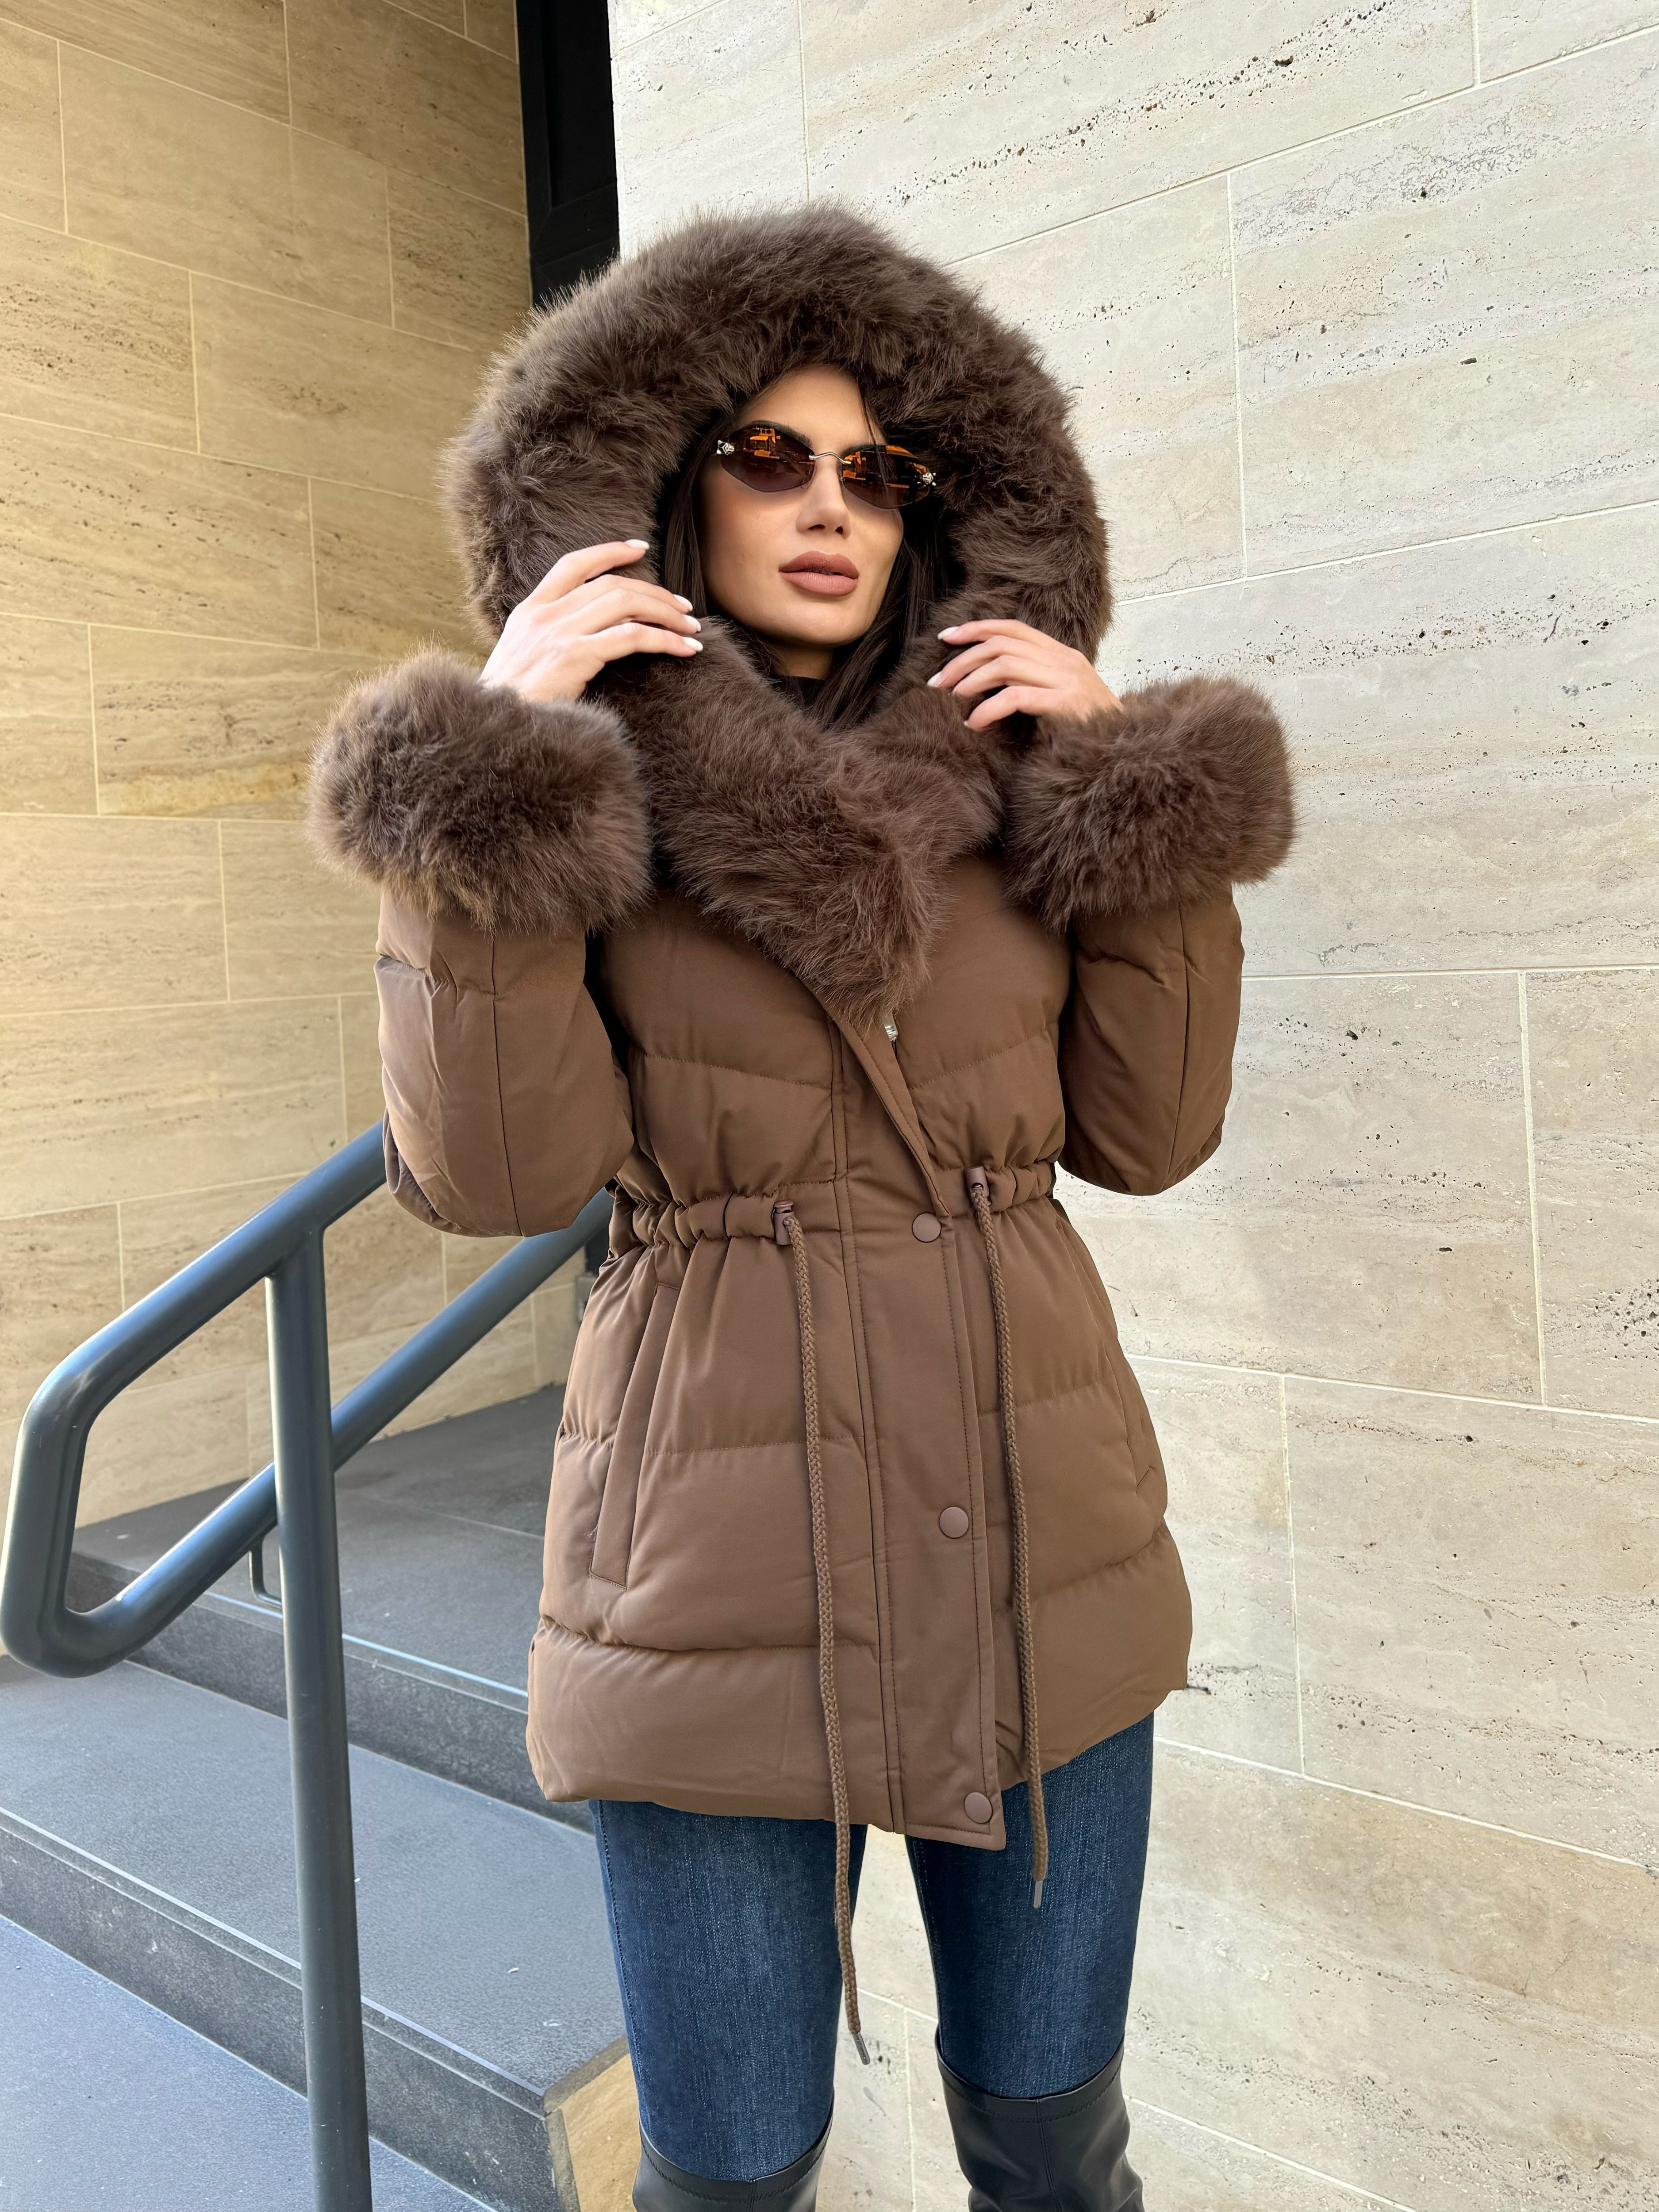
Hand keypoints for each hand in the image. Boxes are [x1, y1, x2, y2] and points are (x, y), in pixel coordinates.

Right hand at [478, 539, 702, 704]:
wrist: (492, 726)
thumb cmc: (512, 703)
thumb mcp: (523, 659)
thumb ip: (549, 639)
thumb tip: (588, 636)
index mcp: (530, 611)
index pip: (573, 565)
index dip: (609, 552)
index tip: (640, 547)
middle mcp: (544, 615)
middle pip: (611, 585)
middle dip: (655, 592)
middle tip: (684, 607)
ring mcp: (558, 634)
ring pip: (625, 604)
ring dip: (666, 614)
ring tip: (691, 628)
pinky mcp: (574, 657)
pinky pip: (631, 637)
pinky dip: (664, 640)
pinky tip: (685, 649)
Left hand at [928, 618, 1121, 730]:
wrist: (1122, 749)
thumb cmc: (1085, 729)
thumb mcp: (1059, 696)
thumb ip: (1032, 680)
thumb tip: (986, 679)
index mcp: (1061, 654)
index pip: (1012, 628)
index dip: (977, 629)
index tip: (947, 638)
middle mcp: (1064, 660)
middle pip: (1001, 645)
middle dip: (963, 660)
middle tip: (938, 683)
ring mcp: (1067, 680)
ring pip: (1004, 666)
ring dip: (971, 682)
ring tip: (953, 701)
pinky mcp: (1065, 703)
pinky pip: (1015, 697)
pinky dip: (988, 709)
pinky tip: (974, 723)